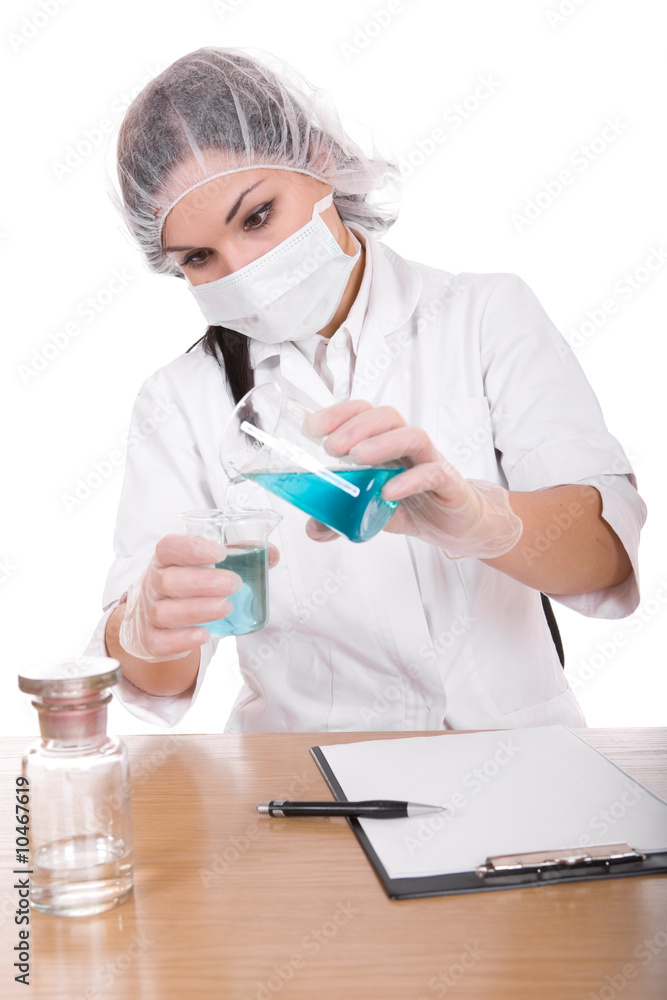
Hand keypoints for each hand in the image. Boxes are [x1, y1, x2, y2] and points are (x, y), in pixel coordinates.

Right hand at [118, 534, 279, 661]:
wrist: (149, 617)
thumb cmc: (185, 584)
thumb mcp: (201, 566)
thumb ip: (237, 556)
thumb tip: (272, 554)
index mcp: (165, 559)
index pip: (169, 547)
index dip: (192, 548)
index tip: (220, 552)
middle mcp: (152, 584)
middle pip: (170, 580)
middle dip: (203, 582)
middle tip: (234, 583)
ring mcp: (149, 613)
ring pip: (166, 612)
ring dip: (198, 610)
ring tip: (226, 607)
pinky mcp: (151, 640)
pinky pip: (162, 641)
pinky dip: (182, 639)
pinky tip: (204, 635)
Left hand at [303, 400, 521, 557]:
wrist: (457, 523)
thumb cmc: (415, 504)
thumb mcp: (371, 511)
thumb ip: (341, 518)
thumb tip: (313, 528)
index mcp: (386, 443)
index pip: (363, 413)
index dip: (338, 413)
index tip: (312, 427)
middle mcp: (407, 446)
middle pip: (386, 417)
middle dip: (355, 426)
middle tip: (331, 447)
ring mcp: (429, 461)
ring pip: (412, 435)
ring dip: (382, 442)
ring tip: (357, 458)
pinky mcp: (449, 484)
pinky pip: (433, 473)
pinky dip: (409, 480)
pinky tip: (389, 491)